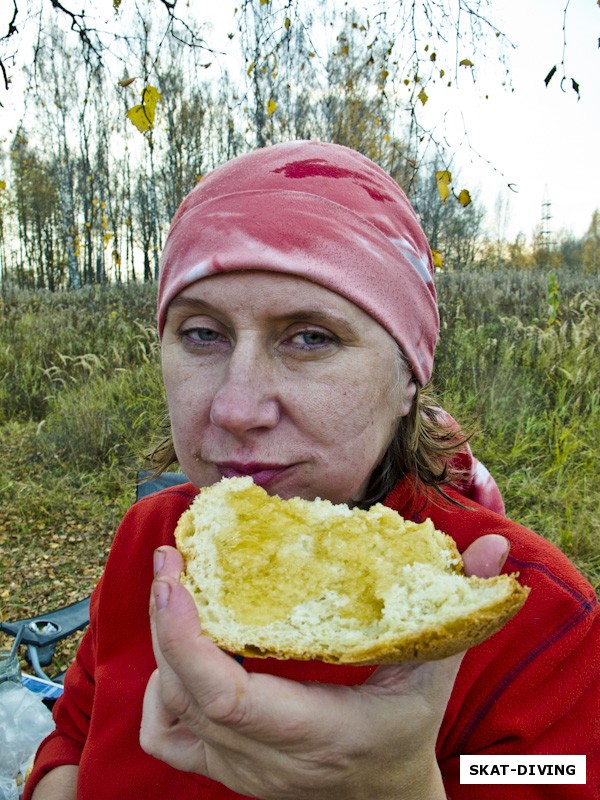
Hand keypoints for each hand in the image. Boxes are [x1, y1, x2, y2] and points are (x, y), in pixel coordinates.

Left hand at [140, 535, 508, 799]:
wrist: (382, 798)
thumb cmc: (407, 730)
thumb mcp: (435, 671)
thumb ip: (457, 611)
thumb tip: (491, 550)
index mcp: (318, 731)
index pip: (229, 696)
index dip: (189, 636)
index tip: (178, 577)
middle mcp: (267, 758)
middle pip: (187, 693)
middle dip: (166, 618)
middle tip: (172, 554)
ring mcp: (238, 769)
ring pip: (170, 710)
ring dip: (163, 644)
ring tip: (176, 587)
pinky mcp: (222, 768)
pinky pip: (165, 736)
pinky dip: (161, 691)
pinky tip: (181, 655)